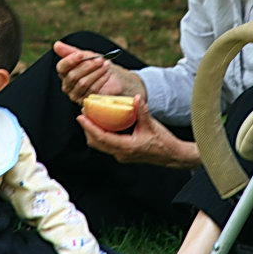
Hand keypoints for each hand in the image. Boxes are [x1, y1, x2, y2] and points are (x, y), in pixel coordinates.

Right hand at [53, 41, 144, 104]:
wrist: (111, 77)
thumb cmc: (96, 65)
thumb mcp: (85, 55)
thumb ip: (70, 51)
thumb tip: (56, 45)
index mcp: (64, 73)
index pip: (61, 67)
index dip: (70, 61)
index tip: (81, 54)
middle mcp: (67, 85)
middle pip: (73, 76)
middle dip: (88, 66)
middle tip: (100, 59)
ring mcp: (75, 95)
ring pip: (83, 83)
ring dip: (96, 72)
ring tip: (106, 65)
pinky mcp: (86, 101)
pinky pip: (92, 90)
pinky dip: (100, 80)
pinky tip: (107, 74)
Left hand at [77, 97, 199, 168]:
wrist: (172, 156)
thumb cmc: (163, 142)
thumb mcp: (152, 125)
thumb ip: (142, 111)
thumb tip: (136, 98)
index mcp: (126, 147)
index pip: (102, 137)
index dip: (89, 127)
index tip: (81, 117)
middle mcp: (121, 154)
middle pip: (97, 143)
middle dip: (87, 129)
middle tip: (82, 114)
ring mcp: (122, 155)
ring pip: (101, 145)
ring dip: (93, 132)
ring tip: (89, 118)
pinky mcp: (124, 153)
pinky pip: (107, 145)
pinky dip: (101, 135)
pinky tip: (102, 124)